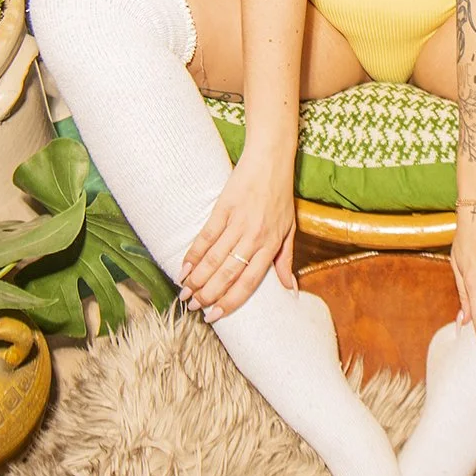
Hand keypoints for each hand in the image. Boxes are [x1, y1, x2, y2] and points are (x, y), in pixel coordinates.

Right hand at [179, 148, 296, 320]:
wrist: (271, 159)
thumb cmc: (281, 195)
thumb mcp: (290, 229)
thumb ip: (286, 260)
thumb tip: (291, 290)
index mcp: (271, 245)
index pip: (249, 282)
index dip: (230, 301)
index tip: (215, 315)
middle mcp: (254, 237)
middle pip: (228, 273)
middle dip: (209, 294)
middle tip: (193, 307)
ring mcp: (238, 222)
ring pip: (215, 258)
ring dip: (198, 278)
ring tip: (185, 293)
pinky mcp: (224, 208)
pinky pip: (206, 236)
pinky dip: (194, 253)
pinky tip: (184, 267)